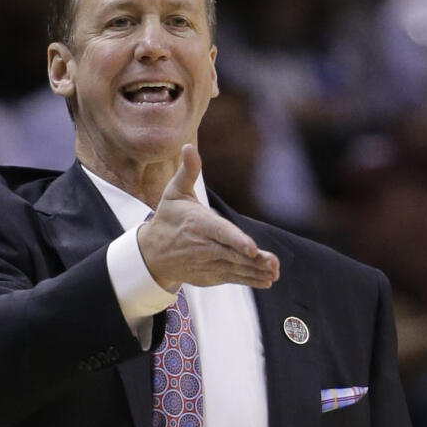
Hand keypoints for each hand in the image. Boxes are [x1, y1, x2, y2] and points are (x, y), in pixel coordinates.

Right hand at [136, 144, 278, 292]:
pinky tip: (266, 280)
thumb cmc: (168, 218)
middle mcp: (203, 246)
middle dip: (254, 260)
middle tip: (273, 263)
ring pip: (234, 267)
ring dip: (256, 271)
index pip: (220, 232)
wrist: (153, 253)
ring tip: (274, 272)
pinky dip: (249, 280)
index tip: (252, 248)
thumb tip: (188, 147)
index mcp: (198, 224)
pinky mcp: (210, 274)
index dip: (236, 240)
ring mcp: (207, 263)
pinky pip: (232, 278)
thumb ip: (187, 172)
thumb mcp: (173, 192)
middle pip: (232, 253)